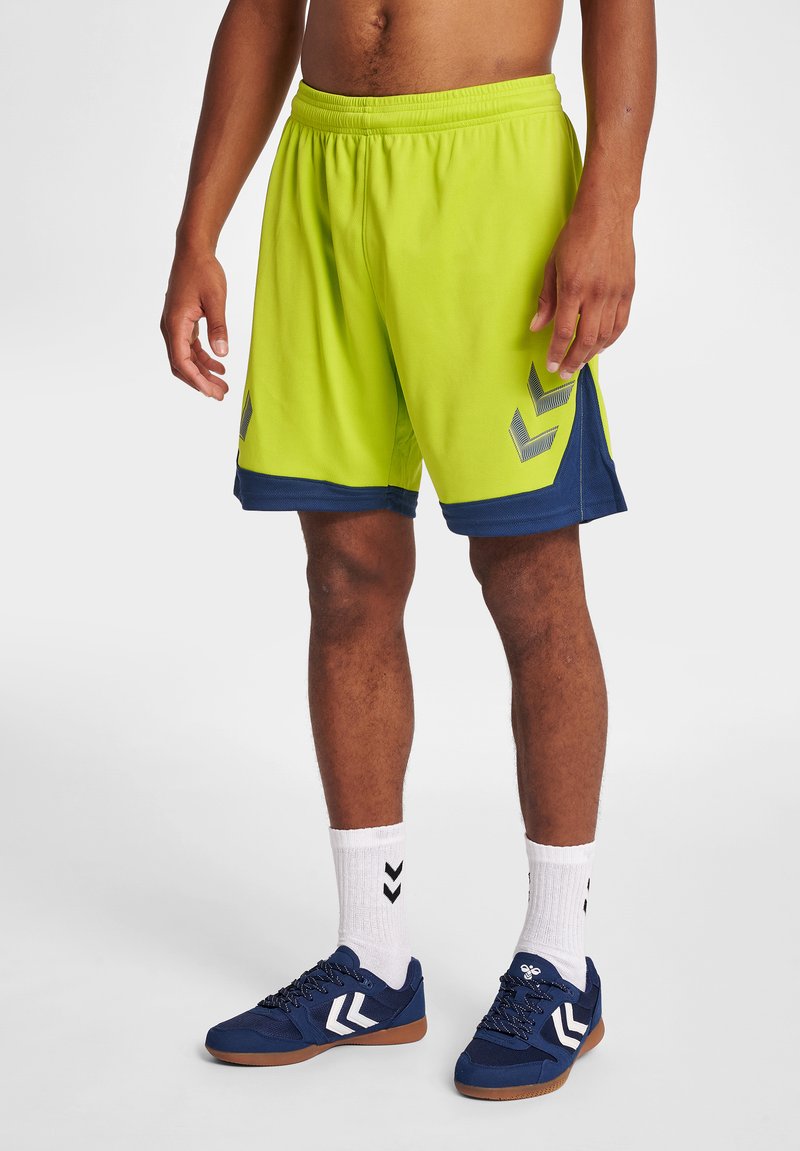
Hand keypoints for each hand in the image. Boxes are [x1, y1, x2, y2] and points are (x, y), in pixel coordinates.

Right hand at [161, 246, 229, 399]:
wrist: (193, 251)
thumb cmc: (203, 271)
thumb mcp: (216, 299)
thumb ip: (219, 327)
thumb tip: (222, 353)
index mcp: (175, 323)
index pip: (182, 361)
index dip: (196, 380)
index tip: (211, 392)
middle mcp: (171, 327)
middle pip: (182, 365)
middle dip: (200, 382)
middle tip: (220, 394)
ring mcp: (175, 326)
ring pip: (186, 358)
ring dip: (203, 373)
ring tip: (223, 384)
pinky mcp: (182, 322)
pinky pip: (190, 347)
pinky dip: (203, 358)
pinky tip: (219, 365)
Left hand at [529, 208, 634, 380]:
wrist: (607, 214)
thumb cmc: (576, 236)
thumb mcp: (552, 265)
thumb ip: (546, 299)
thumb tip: (536, 327)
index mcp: (573, 287)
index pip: (563, 330)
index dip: (557, 352)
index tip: (552, 365)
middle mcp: (596, 293)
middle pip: (586, 339)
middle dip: (574, 360)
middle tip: (565, 372)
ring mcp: (615, 292)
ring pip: (605, 335)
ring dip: (592, 353)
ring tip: (580, 362)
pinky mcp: (628, 290)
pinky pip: (621, 323)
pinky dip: (610, 339)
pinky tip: (600, 346)